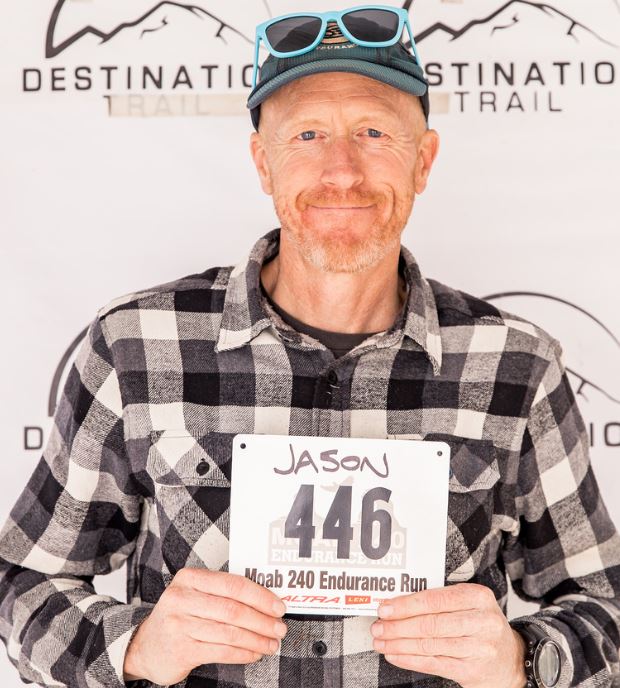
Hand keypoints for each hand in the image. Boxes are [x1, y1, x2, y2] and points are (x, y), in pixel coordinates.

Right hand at [123, 568, 287, 684]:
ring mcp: (179, 625)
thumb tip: (266, 601)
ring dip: (256, 639)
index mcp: (190, 578)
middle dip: (262, 620)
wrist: (144, 646)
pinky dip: (243, 653)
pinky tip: (254, 653)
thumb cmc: (180, 616)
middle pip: (233, 609)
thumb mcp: (195, 594)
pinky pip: (221, 651)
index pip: (233, 584)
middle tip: (279, 628)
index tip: (279, 606)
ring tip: (271, 643)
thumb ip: (223, 593)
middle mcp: (182, 598)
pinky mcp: (181, 650)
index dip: (260, 596)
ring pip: (229, 632)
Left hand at [371, 583, 525, 687]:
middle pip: (430, 623)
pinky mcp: (472, 670)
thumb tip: (397, 603)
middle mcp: (481, 621)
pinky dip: (409, 659)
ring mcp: (479, 648)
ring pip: (429, 644)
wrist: (511, 659)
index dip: (406, 604)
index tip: (384, 608)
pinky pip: (434, 664)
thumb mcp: (468, 604)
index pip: (434, 599)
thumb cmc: (481, 625)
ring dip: (399, 644)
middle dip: (398, 626)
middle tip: (378, 626)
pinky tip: (394, 655)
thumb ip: (439, 600)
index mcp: (478, 596)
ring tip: (381, 641)